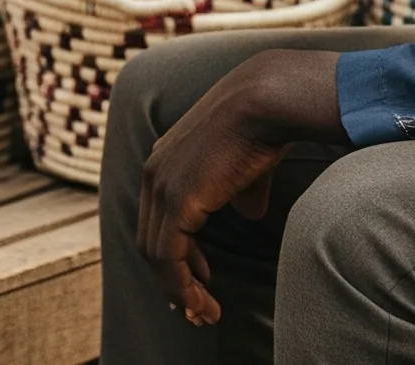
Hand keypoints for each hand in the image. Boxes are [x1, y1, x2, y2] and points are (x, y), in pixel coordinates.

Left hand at [139, 52, 344, 325]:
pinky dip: (182, 288)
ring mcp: (161, 185)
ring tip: (206, 314)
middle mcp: (153, 172)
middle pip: (150, 241)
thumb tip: (248, 212)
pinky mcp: (176, 200)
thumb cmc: (260, 128)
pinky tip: (204, 302)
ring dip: (179, 293)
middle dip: (174, 281)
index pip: (156, 220)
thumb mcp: (242, 165)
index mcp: (162, 161)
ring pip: (157, 256)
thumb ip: (237, 191)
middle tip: (200, 308)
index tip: (199, 281)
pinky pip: (169, 259)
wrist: (264, 101)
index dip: (174, 256)